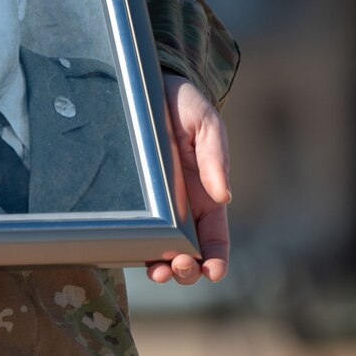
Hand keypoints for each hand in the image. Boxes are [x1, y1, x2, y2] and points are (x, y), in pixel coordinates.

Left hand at [146, 75, 230, 284]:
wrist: (145, 84)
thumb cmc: (184, 105)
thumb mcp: (205, 123)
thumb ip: (214, 157)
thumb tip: (224, 194)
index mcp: (206, 194)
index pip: (216, 238)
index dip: (217, 259)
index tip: (213, 271)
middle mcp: (183, 208)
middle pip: (189, 254)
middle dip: (188, 269)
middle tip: (179, 265)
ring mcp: (155, 207)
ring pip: (161, 251)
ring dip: (162, 268)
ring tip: (158, 270)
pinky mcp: (132, 200)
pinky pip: (134, 232)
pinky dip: (136, 250)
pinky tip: (133, 254)